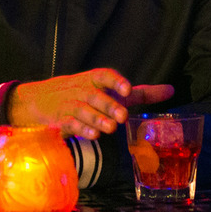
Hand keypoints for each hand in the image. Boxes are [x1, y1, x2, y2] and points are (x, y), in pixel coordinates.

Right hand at [9, 68, 173, 139]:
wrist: (39, 101)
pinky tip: (93, 135)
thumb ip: (140, 93)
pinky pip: (69, 124)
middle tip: (123, 115)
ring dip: (96, 118)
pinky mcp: (59, 120)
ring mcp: (68, 105)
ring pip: (82, 110)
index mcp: (93, 79)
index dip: (115, 81)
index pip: (103, 75)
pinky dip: (80, 129)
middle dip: (108, 104)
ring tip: (110, 127)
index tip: (127, 89)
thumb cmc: (83, 94)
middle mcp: (80, 90)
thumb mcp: (109, 91)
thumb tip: (171, 90)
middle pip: (94, 95)